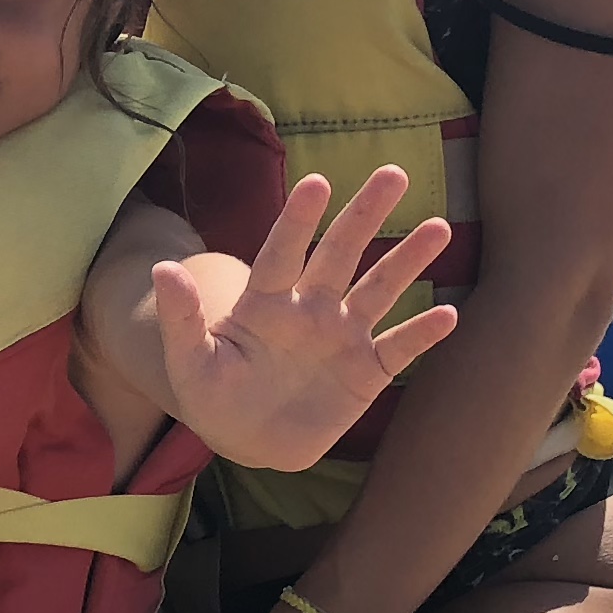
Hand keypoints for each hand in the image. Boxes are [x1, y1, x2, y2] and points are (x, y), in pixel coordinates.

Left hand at [149, 165, 456, 472]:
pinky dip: (421, 334)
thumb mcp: (189, 360)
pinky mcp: (365, 373)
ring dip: (408, 262)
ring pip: (379, 291)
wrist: (246, 439)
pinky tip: (450, 314)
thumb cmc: (212, 396)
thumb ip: (181, 317)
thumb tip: (161, 269)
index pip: (283, 252)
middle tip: (393, 173)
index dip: (298, 220)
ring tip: (439, 228)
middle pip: (341, 254)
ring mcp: (341, 338)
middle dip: (366, 215)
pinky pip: (398, 349)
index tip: (316, 183)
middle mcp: (310, 309)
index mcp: (266, 302)